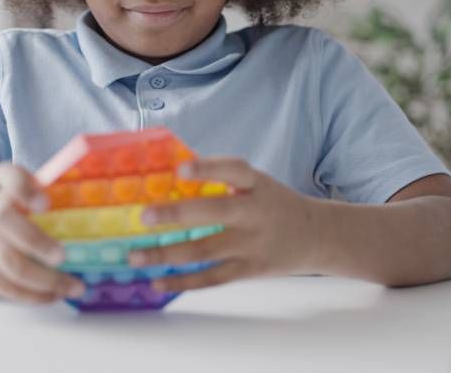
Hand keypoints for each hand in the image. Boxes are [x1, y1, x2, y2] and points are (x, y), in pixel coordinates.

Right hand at [0, 163, 84, 302]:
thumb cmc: (28, 218)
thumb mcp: (42, 201)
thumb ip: (65, 198)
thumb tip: (119, 210)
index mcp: (11, 189)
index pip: (7, 174)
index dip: (22, 187)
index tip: (45, 203)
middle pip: (4, 219)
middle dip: (35, 240)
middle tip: (63, 256)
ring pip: (10, 262)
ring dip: (45, 280)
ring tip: (75, 287)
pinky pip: (6, 286)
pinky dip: (34, 295)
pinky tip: (54, 295)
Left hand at [127, 157, 324, 291]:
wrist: (316, 236)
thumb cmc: (273, 203)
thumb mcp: (257, 183)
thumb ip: (221, 178)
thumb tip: (168, 168)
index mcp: (257, 185)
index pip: (233, 170)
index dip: (208, 168)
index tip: (180, 168)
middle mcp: (255, 213)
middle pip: (215, 213)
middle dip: (177, 215)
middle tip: (143, 216)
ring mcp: (253, 244)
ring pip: (205, 251)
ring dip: (166, 254)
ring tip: (134, 257)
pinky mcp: (249, 270)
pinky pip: (212, 278)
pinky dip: (182, 282)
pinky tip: (157, 282)